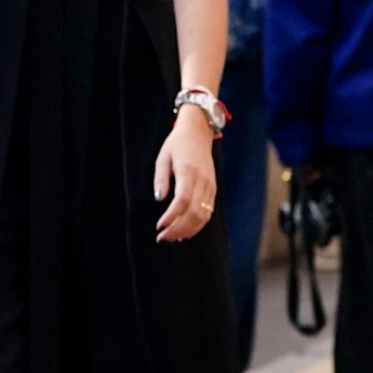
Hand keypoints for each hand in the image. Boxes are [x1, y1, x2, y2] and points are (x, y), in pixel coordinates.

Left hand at [154, 108, 218, 243]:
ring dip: (188, 230)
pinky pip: (208, 212)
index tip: (159, 226)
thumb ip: (161, 178)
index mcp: (189, 171)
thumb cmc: (177, 145)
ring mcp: (210, 186)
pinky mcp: (213, 190)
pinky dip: (197, 225)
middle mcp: (203, 181)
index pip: (182, 200)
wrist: (198, 134)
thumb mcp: (163, 157)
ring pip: (203, 216)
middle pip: (194, 212)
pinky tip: (184, 231)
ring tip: (171, 238)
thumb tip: (159, 199)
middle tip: (162, 238)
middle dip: (178, 229)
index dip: (172, 216)